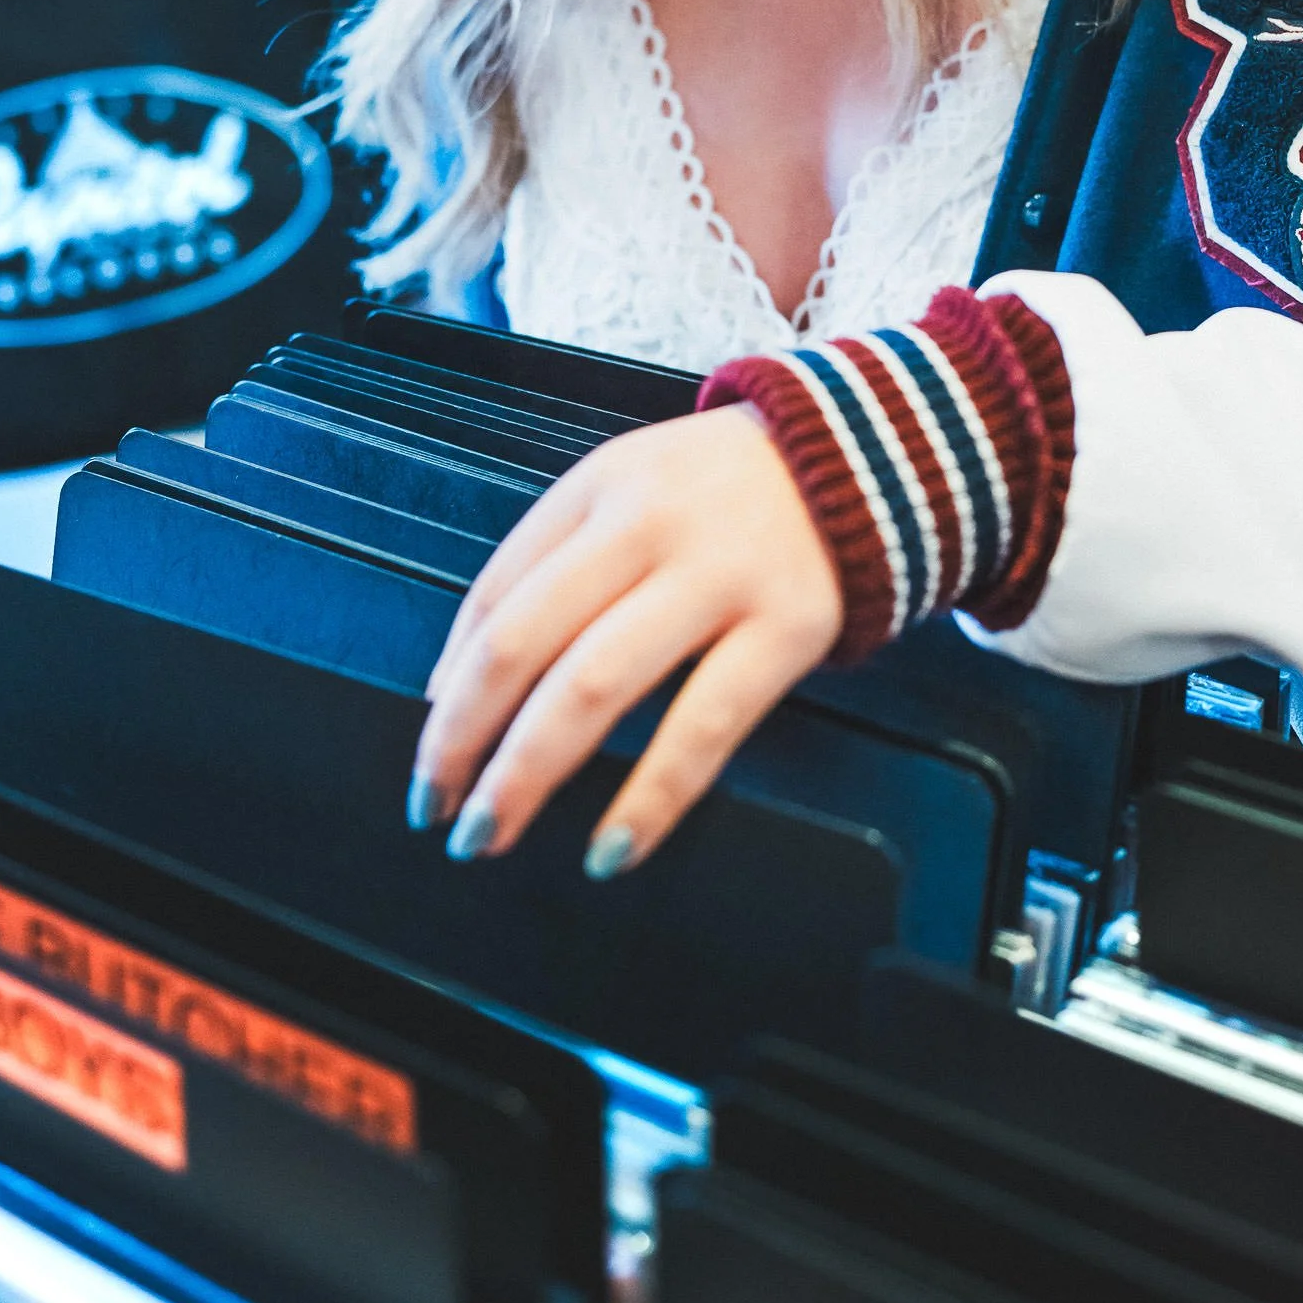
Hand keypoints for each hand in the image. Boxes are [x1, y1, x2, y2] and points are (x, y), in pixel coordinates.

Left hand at [406, 403, 843, 874]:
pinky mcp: (787, 626)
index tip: (431, 754)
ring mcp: (718, 575)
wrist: (871, 454)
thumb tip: (453, 683)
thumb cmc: (729, 491)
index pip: (495, 594)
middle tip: (435, 809)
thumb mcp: (629, 490)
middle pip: (523, 642)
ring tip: (490, 832)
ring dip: (526, 773)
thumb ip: (549, 566)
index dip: (449, 687)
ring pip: (593, 685)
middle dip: (461, 739)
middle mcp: (647, 524)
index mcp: (599, 487)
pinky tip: (610, 848)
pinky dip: (648, 799)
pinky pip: (702, 726)